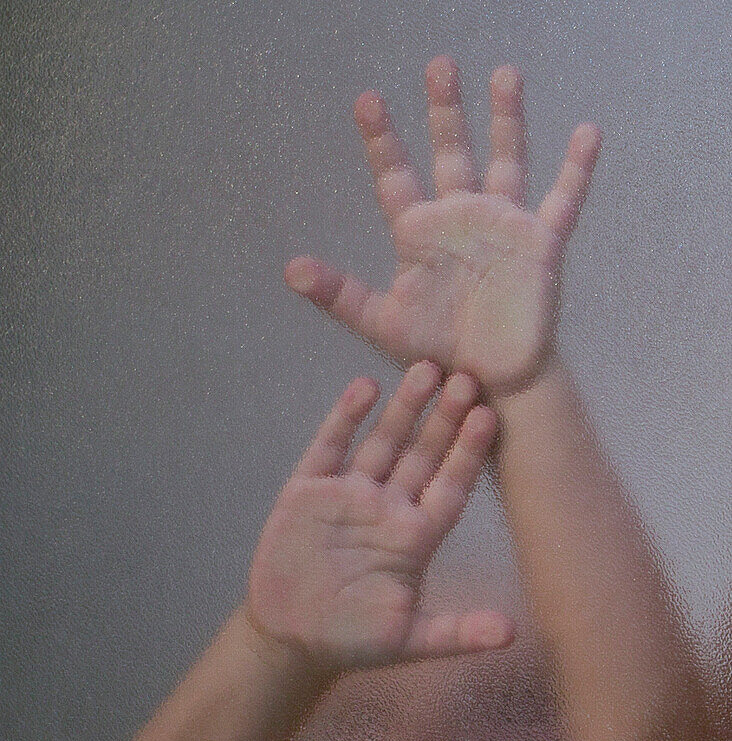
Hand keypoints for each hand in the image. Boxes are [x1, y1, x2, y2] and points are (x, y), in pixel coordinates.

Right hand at [245, 361, 513, 671]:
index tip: (490, 417)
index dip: (469, 454)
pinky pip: (329, 447)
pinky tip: (364, 387)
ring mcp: (348, 496)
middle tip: (467, 375)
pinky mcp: (308, 492)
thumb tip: (512, 635)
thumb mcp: (409, 641)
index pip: (450, 487)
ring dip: (402, 408)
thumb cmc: (353, 642)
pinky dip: (345, 418)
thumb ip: (458, 632)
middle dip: (444, 419)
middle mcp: (387, 509)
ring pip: (382, 443)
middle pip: (422, 455)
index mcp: (415, 539)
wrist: (291, 640)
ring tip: (425, 369)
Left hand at [285, 57, 601, 396]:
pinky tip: (588, 132)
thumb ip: (340, 294)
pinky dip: (576, 169)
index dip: (382, 140)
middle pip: (452, 153)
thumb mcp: (382, 322)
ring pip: (506, 161)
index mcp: (420, 234)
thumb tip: (291, 269)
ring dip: (506, 120)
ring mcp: (502, 227)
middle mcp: (460, 220)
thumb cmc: (435, 353)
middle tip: (438, 66)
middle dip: (445, 111)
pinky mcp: (540, 245)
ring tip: (505, 74)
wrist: (487, 382)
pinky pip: (563, 200)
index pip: (396, 177)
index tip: (366, 99)